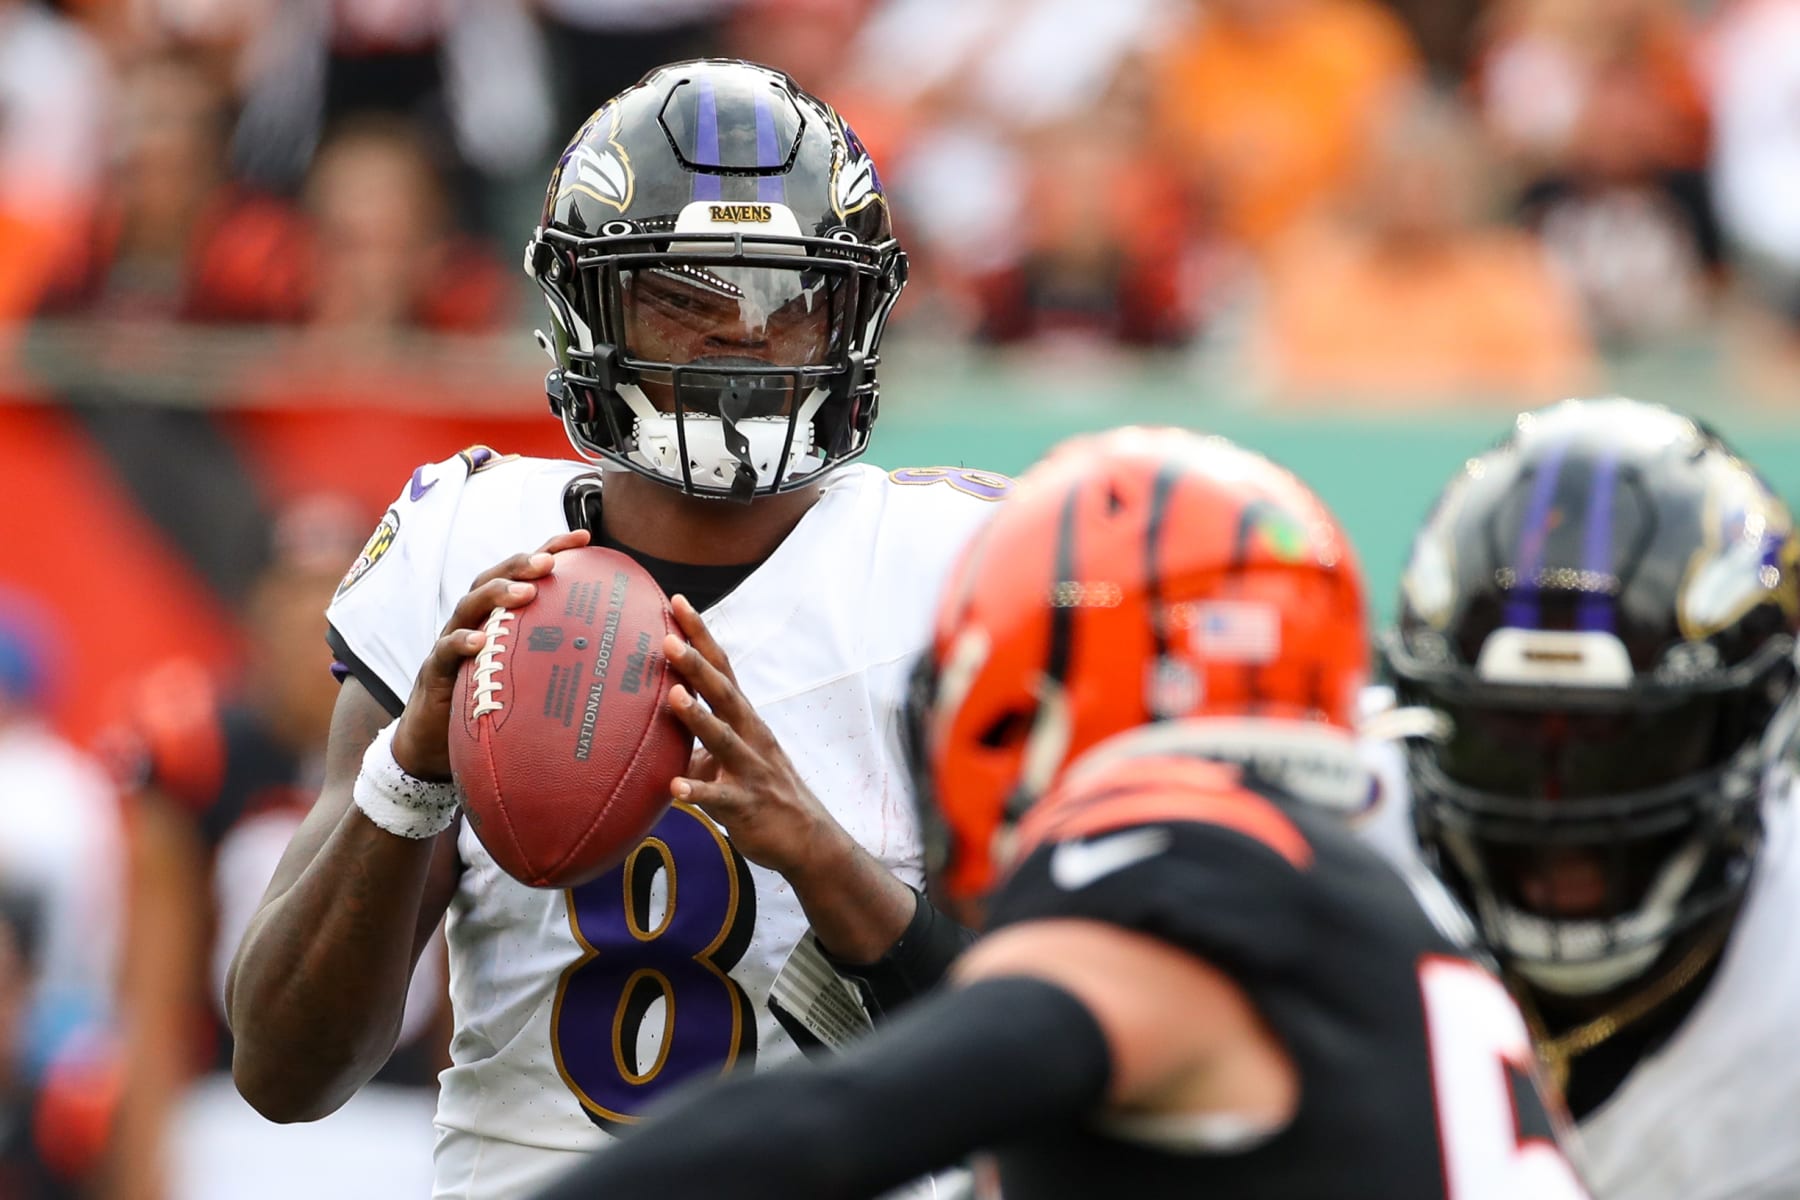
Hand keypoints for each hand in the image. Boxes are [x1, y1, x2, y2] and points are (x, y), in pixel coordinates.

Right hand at [391, 529, 592, 779]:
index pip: (524, 573)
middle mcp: (476, 620)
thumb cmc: (493, 702)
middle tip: (550, 562)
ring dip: (497, 594)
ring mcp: (453, 640)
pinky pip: (446, 651)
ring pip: (470, 605)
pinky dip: (462, 643)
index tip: (584, 537)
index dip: (550, 549)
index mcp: (501, 615)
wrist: (437, 739)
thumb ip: (561, 659)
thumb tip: (623, 660)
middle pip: (495, 578)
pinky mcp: (436, 670)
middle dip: (522, 563)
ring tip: (525, 592)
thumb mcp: (531, 676)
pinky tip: (481, 641)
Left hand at [664, 594, 844, 877]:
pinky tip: (675, 788)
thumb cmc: (760, 789)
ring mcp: (750, 769)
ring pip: (723, 739)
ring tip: (673, 697)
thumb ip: (695, 735)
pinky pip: (720, 798)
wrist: (806, 837)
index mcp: (743, 718)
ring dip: (698, 718)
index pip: (721, 668)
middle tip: (668, 640)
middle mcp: (750, 735)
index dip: (701, 635)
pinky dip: (698, 791)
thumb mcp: (728, 755)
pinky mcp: (746, 805)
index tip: (677, 602)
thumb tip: (652, 719)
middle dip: (696, 666)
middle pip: (723, 693)